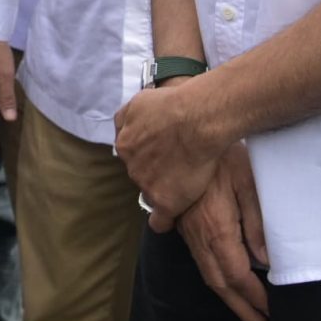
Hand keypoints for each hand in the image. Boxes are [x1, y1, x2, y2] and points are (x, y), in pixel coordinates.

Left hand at [116, 77, 231, 229]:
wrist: (196, 120)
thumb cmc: (175, 104)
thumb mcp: (140, 100)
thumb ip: (128, 116)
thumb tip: (124, 125)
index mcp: (124, 143)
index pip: (131, 155)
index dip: (147, 154)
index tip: (159, 153)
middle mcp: (131, 166)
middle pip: (140, 173)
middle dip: (154, 170)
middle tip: (175, 164)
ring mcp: (147, 185)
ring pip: (151, 192)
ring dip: (163, 189)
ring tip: (185, 181)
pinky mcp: (166, 201)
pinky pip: (159, 220)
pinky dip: (163, 221)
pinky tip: (169, 220)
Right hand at [175, 146, 271, 320]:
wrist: (184, 132)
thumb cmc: (222, 154)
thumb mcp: (247, 182)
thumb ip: (257, 222)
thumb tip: (265, 260)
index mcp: (216, 229)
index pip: (238, 275)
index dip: (255, 298)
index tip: (271, 314)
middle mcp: (198, 236)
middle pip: (220, 283)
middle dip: (241, 308)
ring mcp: (187, 231)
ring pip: (206, 273)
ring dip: (227, 297)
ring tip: (246, 312)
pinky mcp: (183, 224)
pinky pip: (199, 260)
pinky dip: (215, 278)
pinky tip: (225, 281)